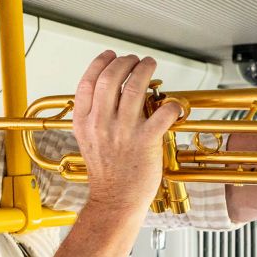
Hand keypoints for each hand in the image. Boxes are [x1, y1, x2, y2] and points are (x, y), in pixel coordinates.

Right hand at [72, 51, 180, 212]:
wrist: (115, 200)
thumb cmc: (106, 173)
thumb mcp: (87, 140)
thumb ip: (93, 116)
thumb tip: (108, 92)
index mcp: (84, 122)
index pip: (88, 81)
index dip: (101, 63)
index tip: (111, 56)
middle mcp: (101, 123)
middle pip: (112, 77)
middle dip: (126, 62)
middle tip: (136, 60)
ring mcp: (123, 131)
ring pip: (135, 87)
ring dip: (145, 70)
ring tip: (150, 65)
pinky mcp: (145, 141)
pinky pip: (162, 112)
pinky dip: (170, 104)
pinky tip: (171, 104)